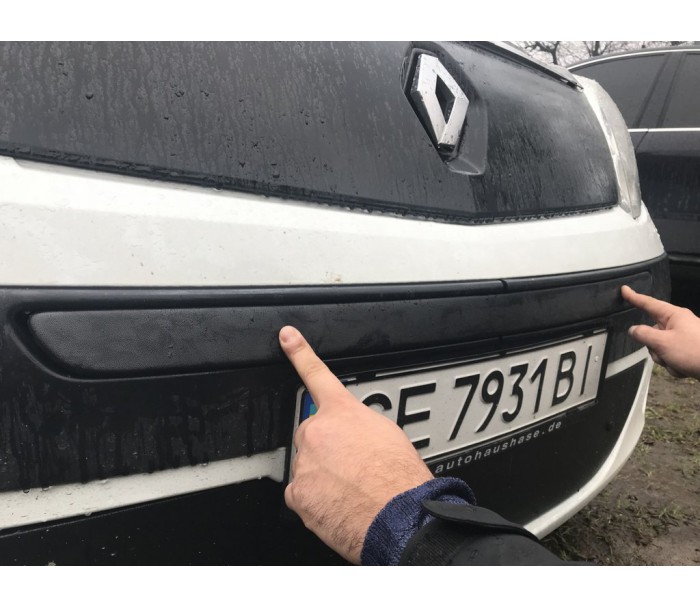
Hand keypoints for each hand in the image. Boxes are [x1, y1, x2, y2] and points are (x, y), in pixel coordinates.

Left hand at [279, 325, 432, 563]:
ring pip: (308, 465)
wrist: (397, 516)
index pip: (317, 375)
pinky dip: (316, 498)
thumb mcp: (388, 434)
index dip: (299, 352)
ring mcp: (306, 462)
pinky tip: (337, 503)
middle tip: (350, 465)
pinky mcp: (298, 493)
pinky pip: (302, 492)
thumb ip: (360, 425)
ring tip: (350, 488)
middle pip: (312, 433)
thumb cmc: (400, 478)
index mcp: (343, 412)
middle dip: (326, 446)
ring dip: (323, 474)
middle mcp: (319, 432)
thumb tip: (355, 433)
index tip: (286, 336)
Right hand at [622, 285, 699, 379]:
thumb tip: (633, 330)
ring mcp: (684, 337)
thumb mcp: (663, 342)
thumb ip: (644, 335)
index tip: (625, 290)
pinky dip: (674, 364)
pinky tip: (683, 368)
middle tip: (664, 354)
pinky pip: (671, 357)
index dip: (634, 297)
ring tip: (677, 363)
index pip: (649, 304)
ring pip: (660, 347)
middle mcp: (679, 324)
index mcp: (674, 316)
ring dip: (665, 359)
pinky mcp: (688, 349)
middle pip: (652, 332)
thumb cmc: (694, 351)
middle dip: (654, 348)